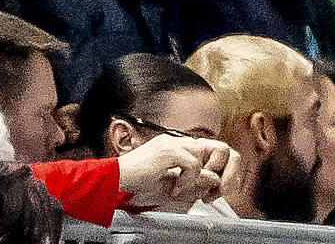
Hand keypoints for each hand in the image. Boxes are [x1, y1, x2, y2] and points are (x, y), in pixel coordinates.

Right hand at [117, 135, 239, 210]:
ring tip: (182, 189)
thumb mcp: (172, 182)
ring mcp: (171, 142)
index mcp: (175, 145)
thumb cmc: (138, 182)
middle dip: (218, 173)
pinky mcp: (168, 150)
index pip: (209, 150)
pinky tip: (173, 188)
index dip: (216, 169)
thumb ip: (194, 179)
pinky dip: (188, 180)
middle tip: (208, 194)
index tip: (210, 191)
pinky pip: (194, 164)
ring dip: (199, 178)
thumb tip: (214, 179)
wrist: (116, 179)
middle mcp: (175, 140)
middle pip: (216, 148)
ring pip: (205, 155)